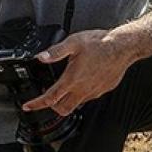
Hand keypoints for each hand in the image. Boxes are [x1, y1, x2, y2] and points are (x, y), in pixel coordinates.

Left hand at [21, 29, 135, 116]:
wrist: (123, 47)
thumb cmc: (100, 44)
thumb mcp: (74, 42)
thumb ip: (55, 52)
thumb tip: (41, 57)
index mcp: (72, 79)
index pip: (50, 98)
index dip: (36, 104)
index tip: (28, 106)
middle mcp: (82, 89)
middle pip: (62, 109)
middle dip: (51, 107)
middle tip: (47, 98)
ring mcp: (93, 92)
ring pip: (75, 105)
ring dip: (66, 101)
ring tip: (63, 90)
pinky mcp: (102, 90)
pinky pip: (88, 98)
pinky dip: (80, 95)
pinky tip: (81, 83)